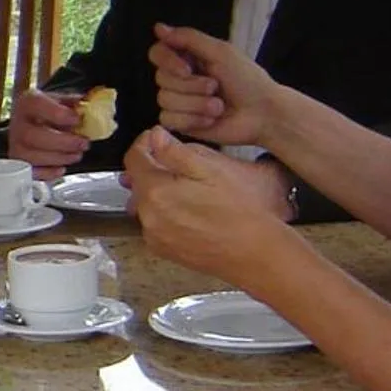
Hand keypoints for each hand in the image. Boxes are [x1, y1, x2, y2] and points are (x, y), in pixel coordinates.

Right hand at [7, 88, 88, 178]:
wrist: (31, 120)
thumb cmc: (47, 111)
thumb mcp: (62, 100)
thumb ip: (77, 104)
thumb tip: (96, 109)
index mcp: (28, 102)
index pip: (36, 104)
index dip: (58, 114)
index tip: (77, 119)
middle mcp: (18, 123)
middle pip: (32, 136)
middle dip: (63, 142)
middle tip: (83, 143)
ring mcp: (16, 144)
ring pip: (32, 157)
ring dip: (59, 158)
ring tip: (76, 154)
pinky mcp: (19, 162)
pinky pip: (31, 172)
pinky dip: (48, 173)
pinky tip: (62, 167)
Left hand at [126, 127, 293, 278]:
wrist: (257, 254)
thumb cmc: (241, 210)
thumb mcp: (213, 169)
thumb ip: (176, 151)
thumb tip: (155, 136)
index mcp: (156, 191)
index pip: (133, 158)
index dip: (145, 143)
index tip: (158, 139)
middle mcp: (148, 216)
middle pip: (138, 181)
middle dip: (152, 167)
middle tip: (179, 161)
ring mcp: (155, 236)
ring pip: (146, 203)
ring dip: (158, 190)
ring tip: (187, 186)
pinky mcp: (165, 250)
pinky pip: (155, 223)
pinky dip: (164, 212)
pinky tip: (190, 210)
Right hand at [151, 24, 280, 146]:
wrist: (262, 114)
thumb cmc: (248, 81)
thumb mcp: (221, 52)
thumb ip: (189, 38)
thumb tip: (158, 28)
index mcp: (188, 58)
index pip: (157, 53)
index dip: (167, 61)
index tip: (187, 69)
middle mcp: (180, 79)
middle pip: (161, 79)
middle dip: (191, 86)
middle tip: (215, 87)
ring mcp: (180, 102)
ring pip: (165, 100)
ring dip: (196, 104)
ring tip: (218, 106)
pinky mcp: (182, 123)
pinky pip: (168, 119)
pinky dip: (192, 119)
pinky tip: (211, 119)